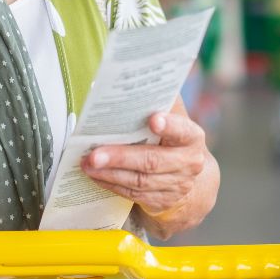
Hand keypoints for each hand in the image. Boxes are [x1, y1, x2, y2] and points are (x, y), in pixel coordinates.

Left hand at [81, 111, 211, 222]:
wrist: (187, 176)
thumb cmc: (171, 138)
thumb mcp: (173, 119)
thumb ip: (161, 101)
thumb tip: (137, 78)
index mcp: (192, 137)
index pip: (182, 130)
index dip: (169, 126)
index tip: (153, 119)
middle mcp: (188, 163)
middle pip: (152, 161)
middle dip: (120, 157)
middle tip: (94, 154)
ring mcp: (176, 185)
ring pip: (139, 181)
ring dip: (110, 173)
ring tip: (87, 164)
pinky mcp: (161, 200)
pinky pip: (133, 193)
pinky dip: (112, 184)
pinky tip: (96, 175)